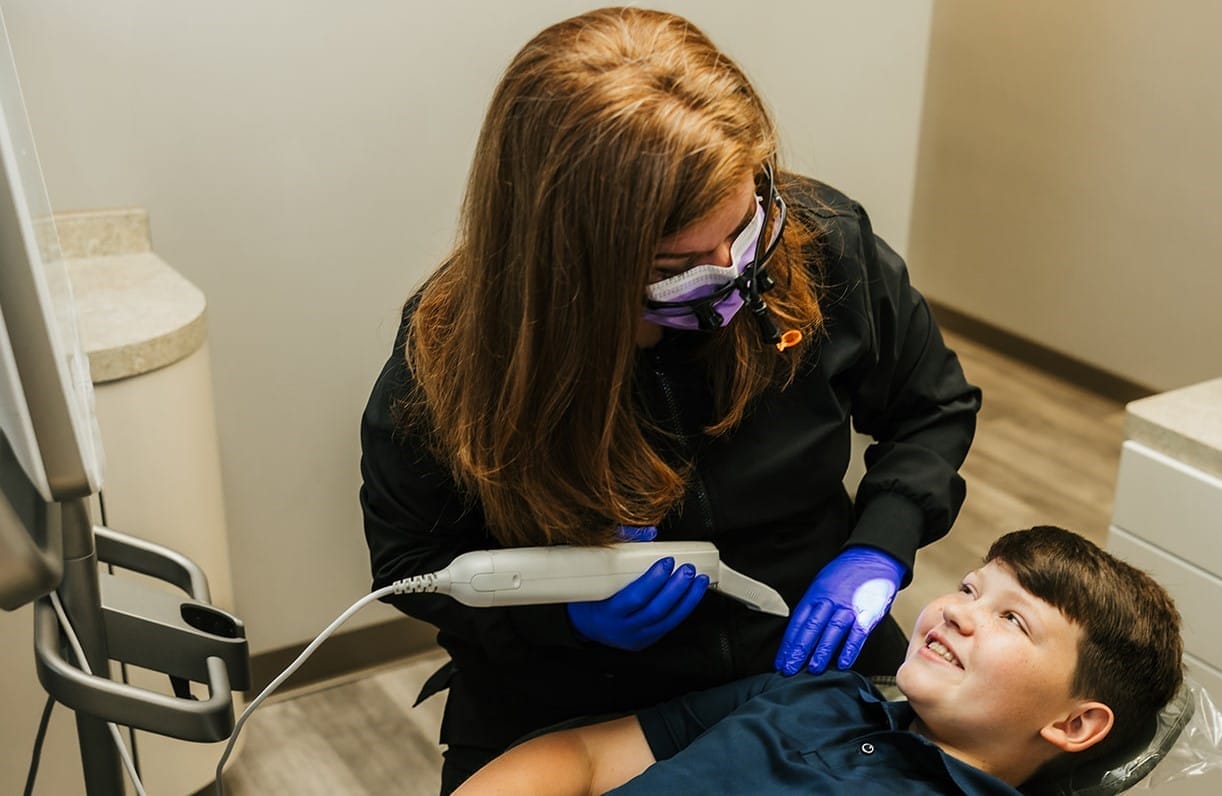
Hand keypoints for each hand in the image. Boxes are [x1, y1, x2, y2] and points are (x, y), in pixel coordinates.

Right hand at [566, 525, 708, 650]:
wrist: (583, 623)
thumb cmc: (588, 596)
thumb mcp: (595, 573)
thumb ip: (619, 548)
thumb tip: (648, 534)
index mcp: (608, 612)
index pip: (635, 597)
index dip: (654, 580)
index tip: (667, 561)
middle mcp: (623, 628)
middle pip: (656, 610)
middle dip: (676, 588)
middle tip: (688, 569)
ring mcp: (636, 637)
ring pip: (668, 620)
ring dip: (687, 598)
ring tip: (699, 580)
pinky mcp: (647, 639)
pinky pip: (670, 625)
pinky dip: (684, 608)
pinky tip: (693, 594)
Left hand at [775, 546, 905, 674]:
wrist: (872, 558)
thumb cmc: (845, 575)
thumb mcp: (822, 585)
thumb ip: (812, 608)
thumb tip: (799, 633)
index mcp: (816, 595)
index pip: (798, 622)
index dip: (788, 643)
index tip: (782, 660)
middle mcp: (830, 601)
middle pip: (811, 628)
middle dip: (799, 651)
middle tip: (790, 669)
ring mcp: (849, 607)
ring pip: (832, 631)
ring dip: (821, 652)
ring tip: (813, 669)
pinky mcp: (868, 613)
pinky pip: (857, 633)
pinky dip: (849, 649)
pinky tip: (842, 663)